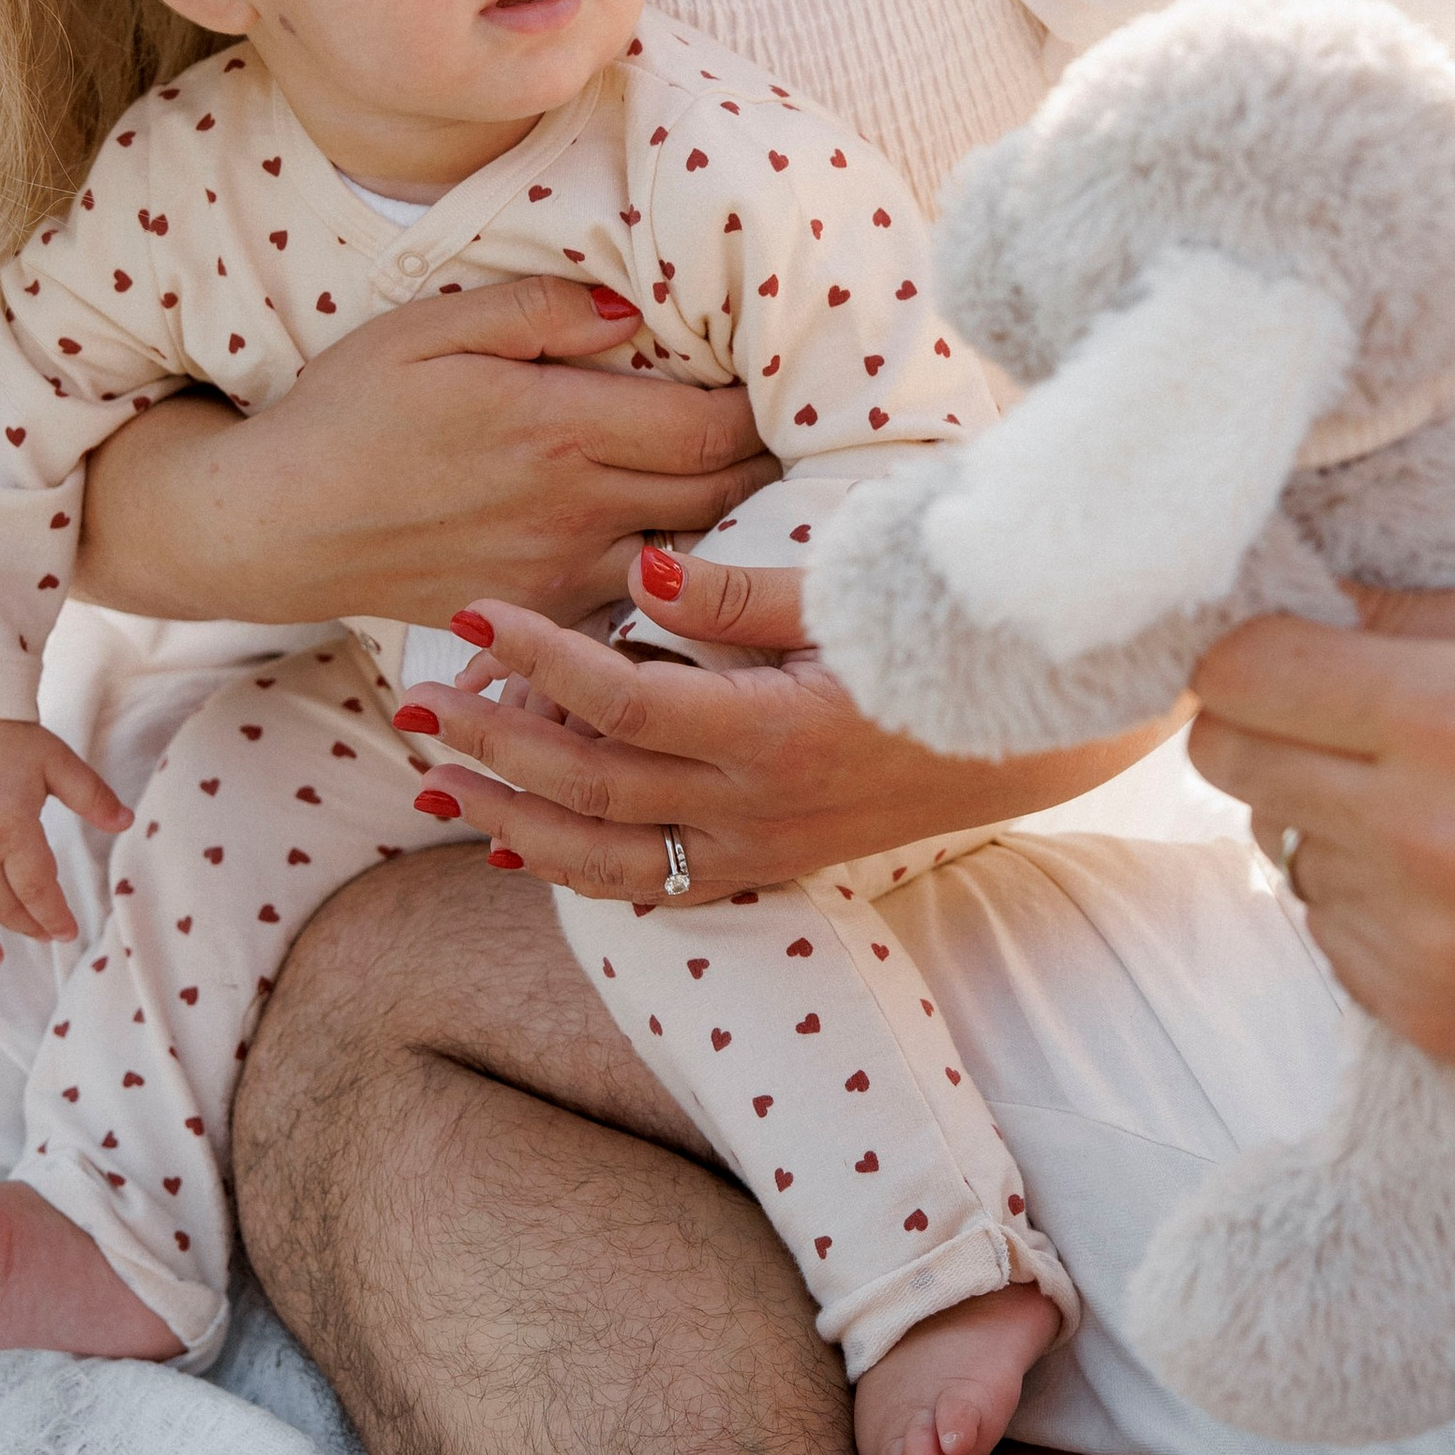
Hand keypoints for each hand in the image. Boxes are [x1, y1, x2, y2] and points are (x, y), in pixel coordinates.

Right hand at [0, 705, 128, 964]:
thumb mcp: (59, 762)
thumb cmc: (7, 735)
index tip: (68, 932)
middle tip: (43, 934)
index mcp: (11, 829)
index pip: (37, 891)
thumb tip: (127, 824)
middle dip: (26, 926)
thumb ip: (93, 797)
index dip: (54, 917)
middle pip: (1, 905)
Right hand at [77, 277, 774, 630]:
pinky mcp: (539, 614)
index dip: (762, 406)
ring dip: (740, 527)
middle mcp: (574, 509)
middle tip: (803, 435)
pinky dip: (683, 586)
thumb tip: (633, 315)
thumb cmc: (349, 412)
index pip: (709, 426)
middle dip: (772, 465)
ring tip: (772, 492)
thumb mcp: (431, 327)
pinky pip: (638, 606)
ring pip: (693, 559)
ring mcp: (560, 574)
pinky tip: (704, 562)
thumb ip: (540, 310)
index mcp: (557, 428)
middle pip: (720, 495)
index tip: (784, 380)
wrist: (277, 527)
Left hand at [398, 543, 1173, 899]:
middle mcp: (758, 808)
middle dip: (489, 745)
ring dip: (511, 823)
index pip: (618, 697)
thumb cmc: (947, 641)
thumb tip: (629, 568)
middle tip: (413, 703)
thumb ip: (734, 592)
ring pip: (605, 859)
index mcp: (772, 730)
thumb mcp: (850, 597)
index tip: (473, 612)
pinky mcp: (774, 865)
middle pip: (588, 784)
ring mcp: (764, 849)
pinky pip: (657, 886)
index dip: (535, 657)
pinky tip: (522, 850)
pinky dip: (580, 870)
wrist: (1042, 733)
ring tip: (436, 788)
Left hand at [1187, 584, 1454, 1105]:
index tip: (1283, 648)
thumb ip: (1437, 611)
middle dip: (1262, 725)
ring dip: (1329, 822)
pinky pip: (1333, 937)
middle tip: (1336, 719)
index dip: (1245, 650)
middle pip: (1228, 761)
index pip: (1241, 674)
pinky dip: (1373, 906)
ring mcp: (1424, 949)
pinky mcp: (1431, 1023)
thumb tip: (1317, 598)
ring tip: (1441, 812)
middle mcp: (1426, 842)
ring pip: (1282, 851)